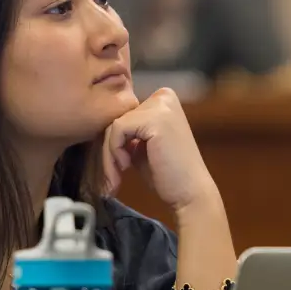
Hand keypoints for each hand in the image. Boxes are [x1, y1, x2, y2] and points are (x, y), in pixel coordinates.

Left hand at [101, 88, 218, 211]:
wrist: (190, 193)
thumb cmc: (168, 174)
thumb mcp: (144, 145)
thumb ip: (128, 132)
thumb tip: (101, 129)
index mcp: (164, 99)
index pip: (125, 113)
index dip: (114, 141)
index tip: (115, 165)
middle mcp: (164, 96)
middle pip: (117, 117)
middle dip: (109, 149)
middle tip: (112, 175)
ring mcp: (161, 105)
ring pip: (114, 125)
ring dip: (109, 154)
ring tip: (116, 176)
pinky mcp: (155, 119)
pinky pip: (117, 130)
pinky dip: (114, 152)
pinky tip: (127, 167)